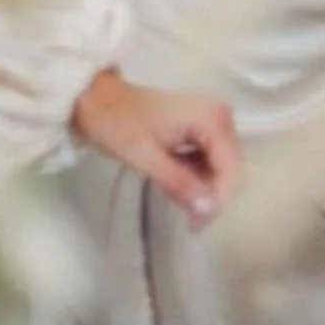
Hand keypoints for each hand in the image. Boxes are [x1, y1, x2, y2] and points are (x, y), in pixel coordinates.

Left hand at [71, 69, 240, 227]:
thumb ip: (179, 183)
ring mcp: (211, 120)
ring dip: (205, 187)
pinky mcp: (200, 127)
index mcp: (211, 119)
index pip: (230, 167)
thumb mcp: (145, 157)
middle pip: (230, 166)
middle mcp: (220, 116)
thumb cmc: (117, 124)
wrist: (94, 99)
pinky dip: (197, 175)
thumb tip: (208, 210)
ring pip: (221, 164)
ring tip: (182, 205)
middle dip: (213, 195)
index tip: (196, 225)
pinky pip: (209, 158)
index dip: (218, 199)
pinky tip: (180, 185)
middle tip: (190, 222)